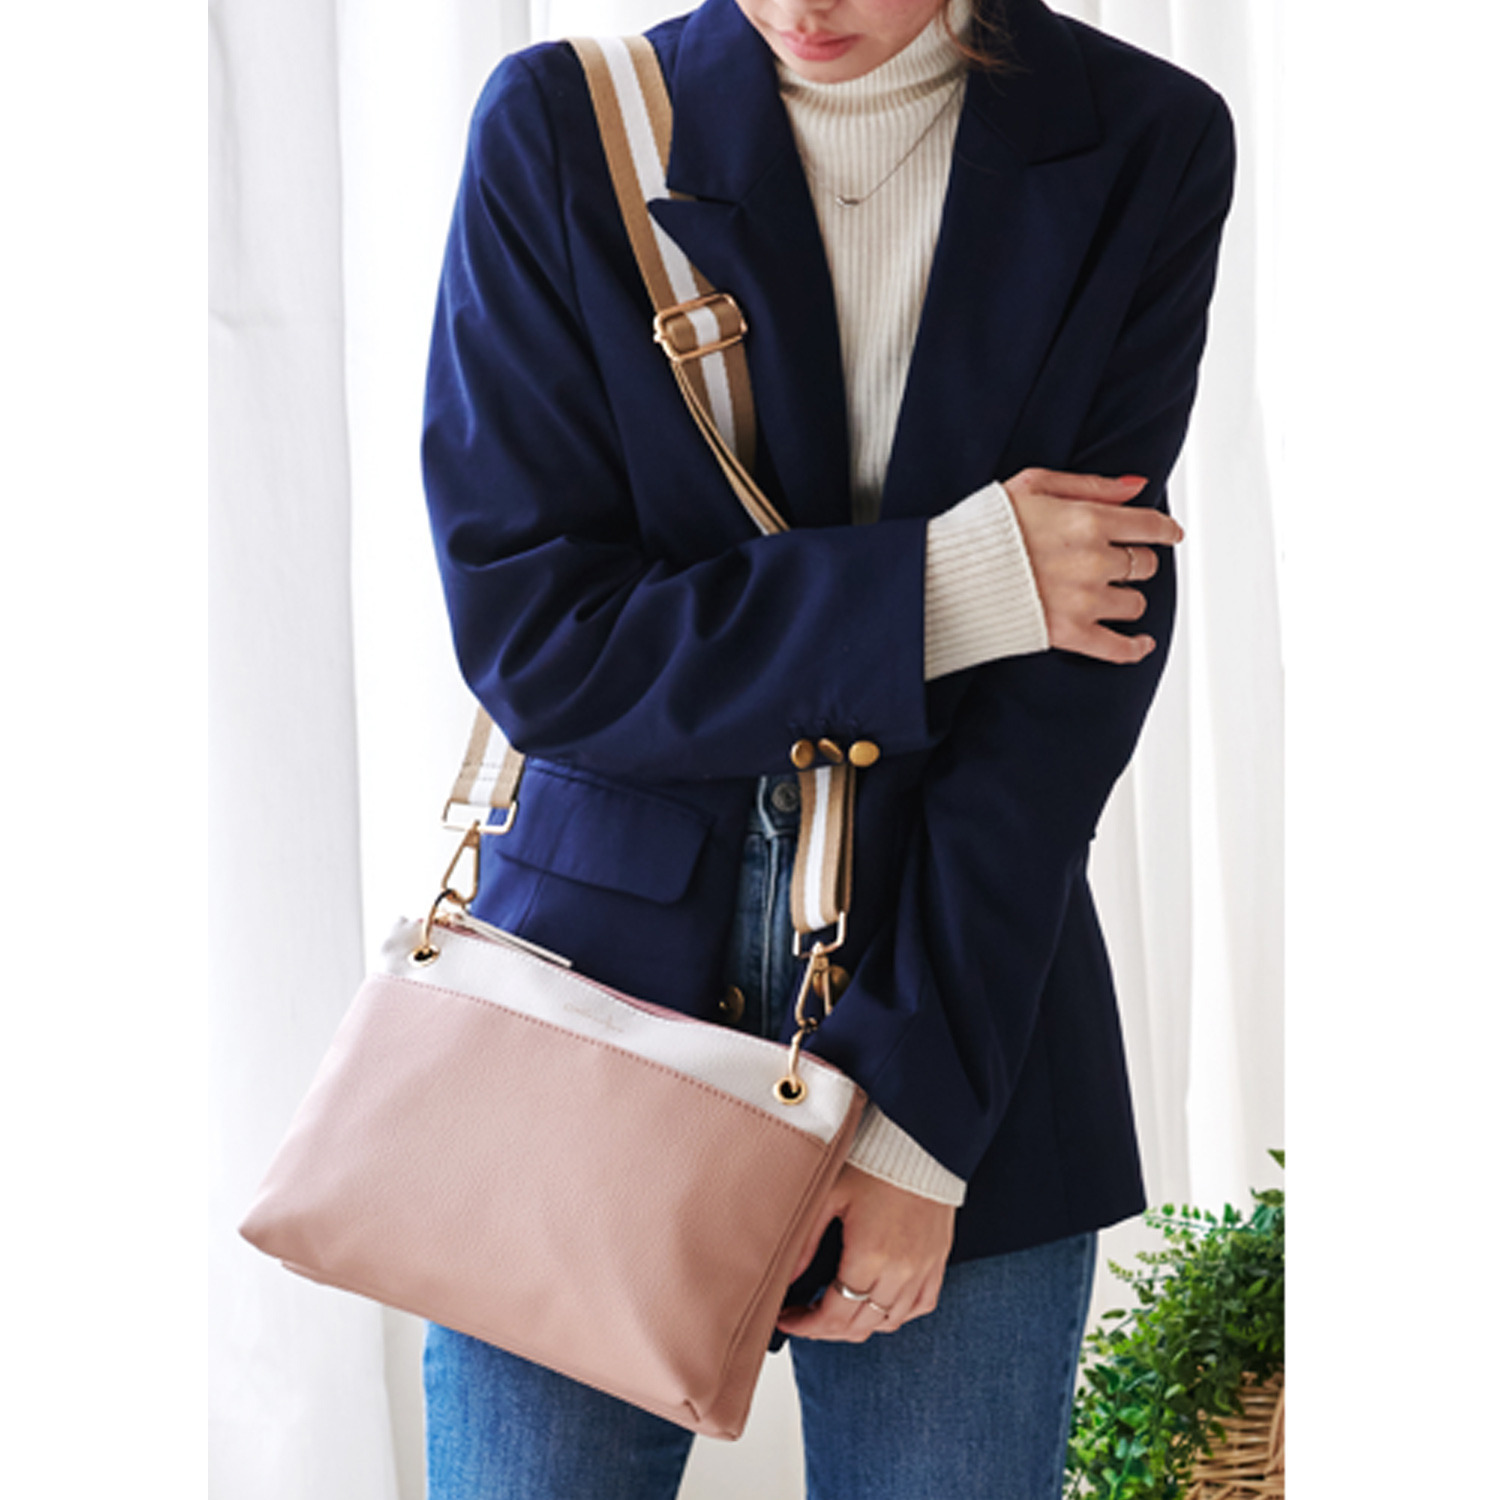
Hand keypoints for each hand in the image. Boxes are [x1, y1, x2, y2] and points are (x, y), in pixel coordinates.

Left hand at [775, 1165, 954, 1342]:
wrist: (921, 1144)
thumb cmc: (876, 1162)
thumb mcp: (830, 1195)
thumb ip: (806, 1241)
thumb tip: (786, 1276)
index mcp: (870, 1256)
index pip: (833, 1315)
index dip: (806, 1325)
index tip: (789, 1318)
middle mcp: (900, 1272)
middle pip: (858, 1325)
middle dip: (825, 1328)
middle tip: (804, 1316)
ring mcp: (923, 1271)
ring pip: (888, 1323)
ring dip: (858, 1324)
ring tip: (835, 1311)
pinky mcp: (937, 1263)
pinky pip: (920, 1307)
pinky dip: (895, 1313)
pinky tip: (877, 1303)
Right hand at [1003, 468, 1183, 663]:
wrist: (949, 575)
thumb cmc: (985, 528)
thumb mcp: (1033, 485)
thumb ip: (1090, 485)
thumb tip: (1137, 485)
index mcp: (1087, 520)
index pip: (1150, 525)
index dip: (1165, 530)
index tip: (1169, 534)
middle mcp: (1093, 559)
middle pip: (1145, 564)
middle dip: (1135, 562)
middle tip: (1115, 563)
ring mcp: (1084, 599)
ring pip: (1135, 603)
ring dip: (1126, 598)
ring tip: (1105, 595)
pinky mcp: (1070, 633)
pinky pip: (1120, 648)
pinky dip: (1134, 648)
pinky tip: (1140, 643)